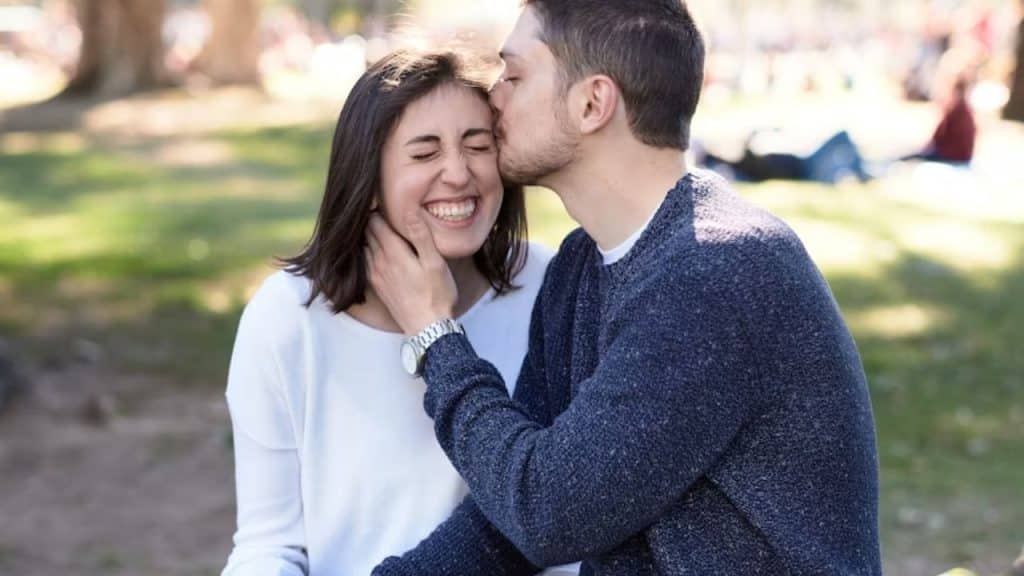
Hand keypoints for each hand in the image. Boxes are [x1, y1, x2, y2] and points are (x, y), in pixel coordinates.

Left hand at [365, 210, 456, 335]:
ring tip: (378, 224)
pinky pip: (365, 261)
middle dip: (372, 218)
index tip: (383, 197)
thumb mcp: (434, 262)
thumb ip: (420, 234)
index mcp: (393, 252)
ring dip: (369, 234)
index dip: (378, 207)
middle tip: (380, 206)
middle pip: (367, 231)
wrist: (427, 328)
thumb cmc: (436, 295)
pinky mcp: (376, 286)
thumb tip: (409, 209)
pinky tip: (378, 249)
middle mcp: (378, 261)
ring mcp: (375, 274)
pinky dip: (368, 250)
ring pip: (364, 246)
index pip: (375, 220)